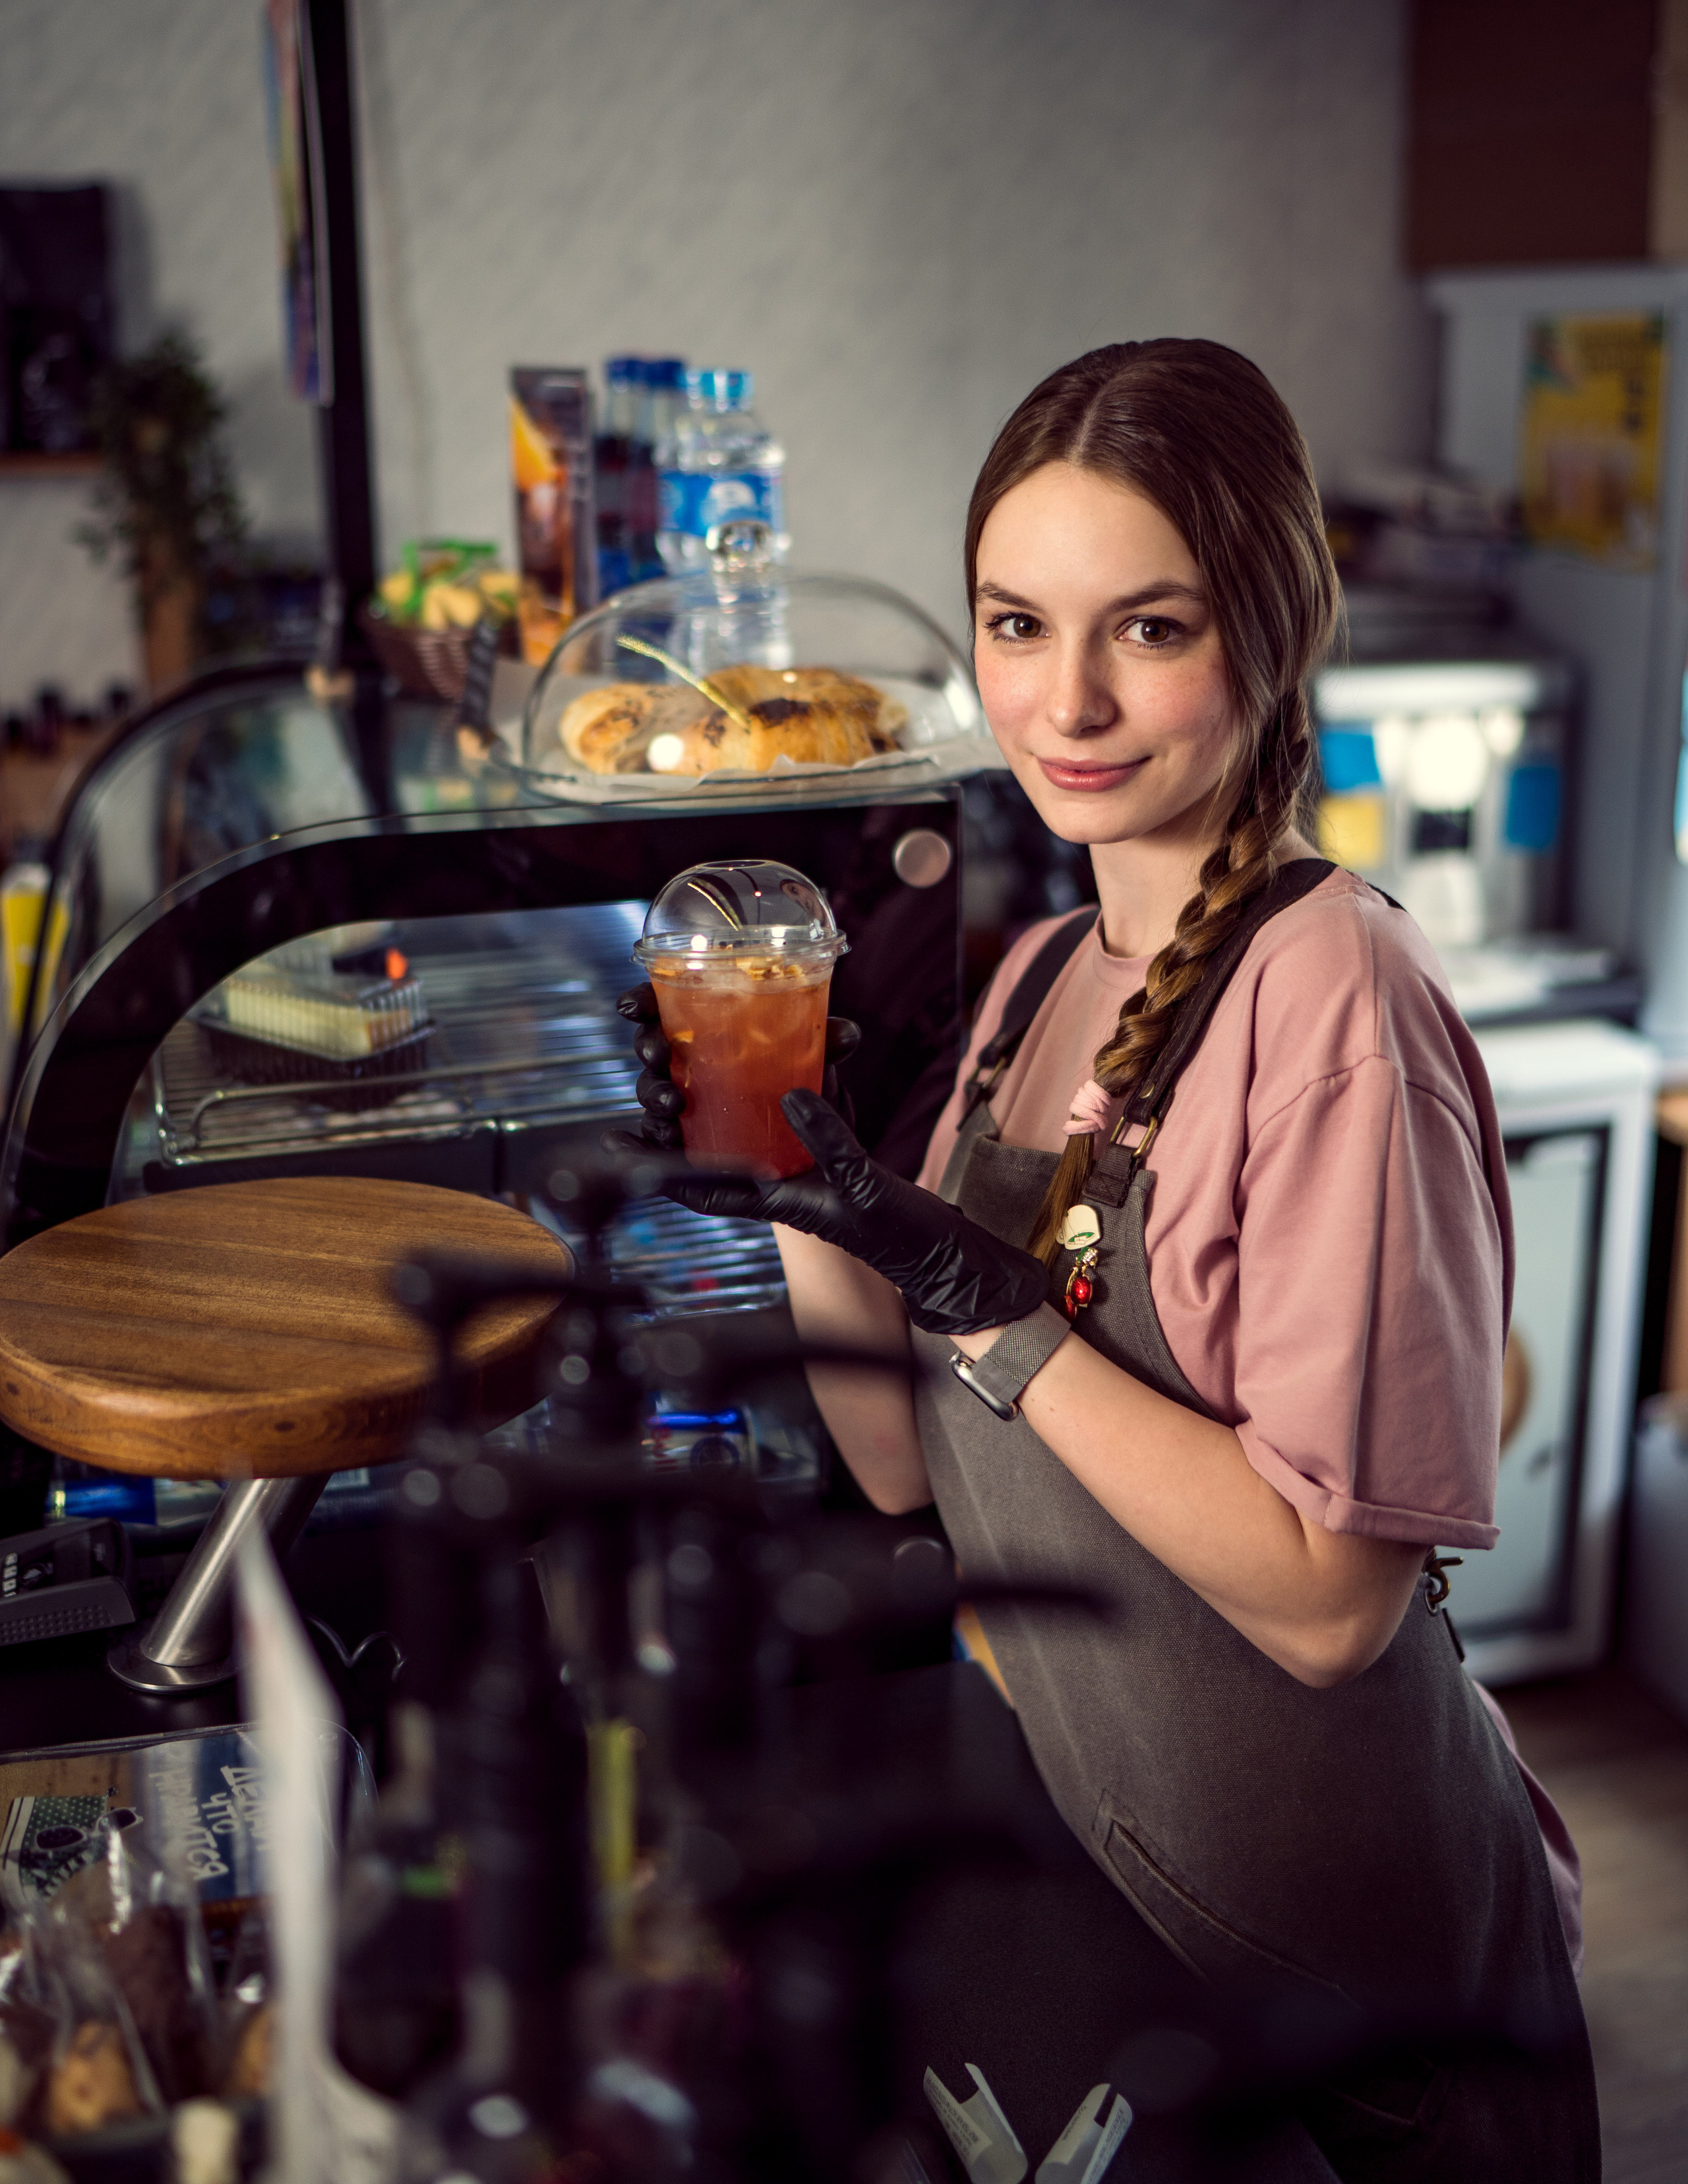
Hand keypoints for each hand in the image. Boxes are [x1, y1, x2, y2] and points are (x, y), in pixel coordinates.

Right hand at [614, 982, 859, 1150]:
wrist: (826, 1161)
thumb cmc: (813, 1101)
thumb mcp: (821, 1068)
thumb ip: (827, 1046)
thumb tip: (847, 1034)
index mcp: (716, 1034)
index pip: (669, 1008)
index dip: (645, 1002)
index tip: (633, 1005)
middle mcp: (696, 1068)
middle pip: (653, 1047)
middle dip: (648, 1046)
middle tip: (660, 1052)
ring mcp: (691, 1110)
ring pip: (653, 1095)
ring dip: (652, 1095)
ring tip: (671, 1104)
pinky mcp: (692, 1153)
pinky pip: (657, 1148)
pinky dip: (639, 1145)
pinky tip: (629, 1142)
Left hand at [662, 1089, 1049, 1337]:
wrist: (944, 1251)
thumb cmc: (901, 1236)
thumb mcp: (863, 1186)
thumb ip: (830, 1141)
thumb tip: (792, 1093)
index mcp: (776, 1198)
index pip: (703, 1184)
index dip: (656, 1166)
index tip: (614, 1145)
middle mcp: (782, 1180)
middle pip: (721, 1145)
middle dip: (686, 1118)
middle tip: (653, 1075)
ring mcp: (807, 1166)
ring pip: (757, 1124)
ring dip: (733, 1092)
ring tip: (701, 1055)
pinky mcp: (834, 1154)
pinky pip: (802, 1113)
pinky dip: (796, 1084)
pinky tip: (790, 1052)